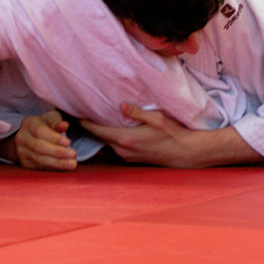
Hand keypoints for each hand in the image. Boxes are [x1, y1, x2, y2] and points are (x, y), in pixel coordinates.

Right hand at [15, 111, 77, 170]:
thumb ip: (57, 122)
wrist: (33, 136)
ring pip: (40, 159)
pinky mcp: (26, 163)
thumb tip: (65, 125)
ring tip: (72, 163)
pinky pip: (40, 167)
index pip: (40, 131)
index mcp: (28, 123)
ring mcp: (22, 152)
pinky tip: (64, 167)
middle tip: (73, 154)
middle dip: (58, 152)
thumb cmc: (46, 125)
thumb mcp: (52, 119)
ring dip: (58, 163)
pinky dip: (54, 168)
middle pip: (39, 147)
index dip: (54, 138)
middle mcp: (22, 137)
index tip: (68, 142)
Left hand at [81, 103, 262, 167]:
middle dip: (91, 126)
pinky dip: (111, 138)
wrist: (187, 153)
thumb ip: (138, 113)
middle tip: (82, 112)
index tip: (75, 113)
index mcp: (126, 139)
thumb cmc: (174, 134)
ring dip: (102, 132)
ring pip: (108, 142)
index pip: (99, 130)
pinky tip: (113, 129)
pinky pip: (117, 147)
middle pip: (100, 137)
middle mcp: (123, 150)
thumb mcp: (158, 119)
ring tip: (95, 118)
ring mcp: (128, 156)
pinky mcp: (133, 158)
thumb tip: (122, 105)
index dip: (86, 122)